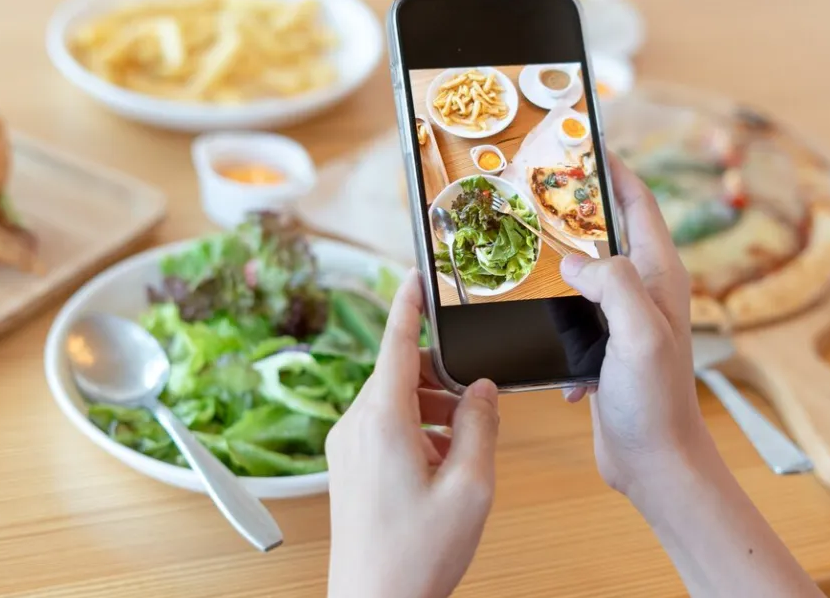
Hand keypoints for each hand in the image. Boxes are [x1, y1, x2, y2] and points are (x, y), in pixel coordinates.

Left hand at [326, 271, 499, 597]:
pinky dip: (417, 432)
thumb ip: (481, 425)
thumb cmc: (417, 554)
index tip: (415, 276)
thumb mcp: (471, 485)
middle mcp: (355, 426)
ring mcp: (346, 448)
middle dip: (442, 380)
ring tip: (463, 450)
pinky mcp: (347, 468)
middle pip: (402, 375)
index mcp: (382, 420)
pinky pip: (384, 428)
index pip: (396, 344)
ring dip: (433, 411)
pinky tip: (441, 467)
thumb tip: (482, 390)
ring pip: (395, 403)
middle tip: (478, 405)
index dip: (408, 305)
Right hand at [559, 153, 714, 494]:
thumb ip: (613, 285)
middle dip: (574, 212)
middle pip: (607, 233)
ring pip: (585, 274)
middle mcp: (644, 291)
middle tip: (536, 192)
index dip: (614, 170)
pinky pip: (571, 317)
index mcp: (660, 276)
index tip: (583, 143)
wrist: (654, 461)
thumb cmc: (656, 401)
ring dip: (557, 266)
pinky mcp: (604, 348)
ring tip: (523, 252)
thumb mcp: (639, 334)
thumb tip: (575, 259)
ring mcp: (623, 320)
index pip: (639, 205)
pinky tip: (541, 339)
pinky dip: (553, 321)